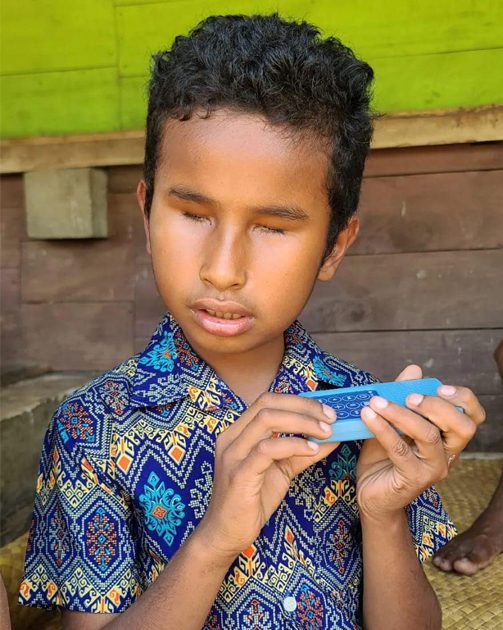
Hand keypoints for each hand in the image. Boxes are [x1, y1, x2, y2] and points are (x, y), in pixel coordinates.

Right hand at [195, 392, 339, 563]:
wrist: (225, 534)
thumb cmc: (251, 500)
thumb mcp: (281, 470)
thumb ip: (302, 451)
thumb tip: (331, 437)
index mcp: (238, 432)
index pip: (268, 400)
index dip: (299, 401)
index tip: (326, 410)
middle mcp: (231, 437)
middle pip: (267, 404)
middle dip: (303, 406)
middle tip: (331, 418)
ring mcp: (232, 454)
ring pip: (266, 420)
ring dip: (302, 422)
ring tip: (326, 432)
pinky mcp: (239, 474)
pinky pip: (267, 449)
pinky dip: (293, 445)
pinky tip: (312, 450)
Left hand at [356, 365, 485, 521]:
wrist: (371, 492)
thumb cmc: (384, 455)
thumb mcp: (392, 421)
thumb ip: (402, 396)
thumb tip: (415, 370)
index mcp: (448, 437)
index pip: (473, 417)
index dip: (463, 398)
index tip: (440, 386)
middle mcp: (448, 453)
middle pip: (462, 426)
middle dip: (437, 406)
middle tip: (408, 396)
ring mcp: (434, 468)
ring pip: (429, 436)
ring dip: (401, 414)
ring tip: (377, 401)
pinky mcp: (414, 479)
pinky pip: (400, 449)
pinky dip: (383, 429)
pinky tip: (368, 416)